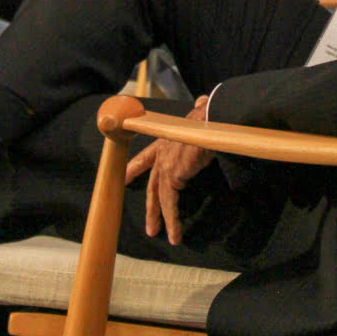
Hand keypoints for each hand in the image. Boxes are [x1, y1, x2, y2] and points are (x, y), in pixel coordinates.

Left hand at [124, 96, 214, 244]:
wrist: (212, 118)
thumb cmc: (210, 115)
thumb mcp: (202, 113)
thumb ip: (200, 110)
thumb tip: (203, 101)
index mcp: (166, 136)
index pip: (146, 154)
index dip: (135, 167)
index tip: (124, 177)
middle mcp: (162, 151)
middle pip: (152, 182)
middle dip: (150, 205)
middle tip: (149, 224)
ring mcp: (165, 164)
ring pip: (160, 196)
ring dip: (161, 218)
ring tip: (160, 234)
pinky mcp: (172, 176)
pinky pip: (170, 203)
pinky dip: (173, 220)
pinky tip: (175, 234)